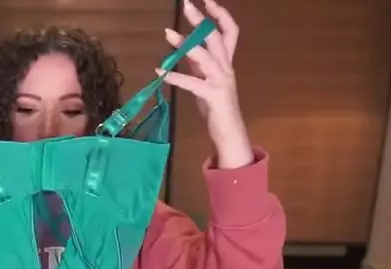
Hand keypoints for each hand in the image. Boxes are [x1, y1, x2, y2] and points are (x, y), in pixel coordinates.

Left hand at [157, 0, 252, 168]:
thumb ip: (197, 65)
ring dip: (185, 44)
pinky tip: (160, 73)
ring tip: (168, 34)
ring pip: (205, 55)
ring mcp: (221, 81)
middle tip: (186, 5)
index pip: (230, 31)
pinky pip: (192, 83)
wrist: (229, 133)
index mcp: (226, 63)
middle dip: (201, 19)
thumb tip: (183, 48)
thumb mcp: (204, 80)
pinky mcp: (212, 96)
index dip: (220, 15)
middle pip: (216, 37)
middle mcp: (226, 68)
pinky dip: (175, 77)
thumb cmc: (216, 107)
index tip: (206, 0)